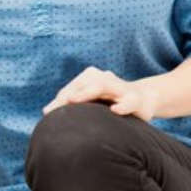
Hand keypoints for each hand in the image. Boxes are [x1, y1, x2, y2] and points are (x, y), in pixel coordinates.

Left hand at [42, 66, 159, 121]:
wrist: (144, 99)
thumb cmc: (111, 101)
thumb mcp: (91, 100)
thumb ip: (70, 104)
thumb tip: (45, 111)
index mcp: (92, 77)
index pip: (73, 86)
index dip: (60, 98)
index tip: (47, 112)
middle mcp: (106, 79)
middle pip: (85, 83)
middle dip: (70, 93)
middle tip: (59, 104)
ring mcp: (121, 88)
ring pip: (104, 85)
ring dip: (88, 92)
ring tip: (73, 100)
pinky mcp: (137, 100)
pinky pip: (130, 102)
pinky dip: (122, 106)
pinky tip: (115, 111)